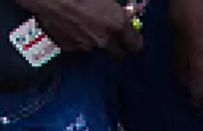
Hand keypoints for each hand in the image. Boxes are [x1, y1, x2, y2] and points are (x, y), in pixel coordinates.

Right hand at [19, 0, 142, 56]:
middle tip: (114, 34)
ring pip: (96, 46)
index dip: (135, 40)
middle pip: (118, 54)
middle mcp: (103, 39)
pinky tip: (70, 21)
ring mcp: (84, 44)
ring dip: (94, 37)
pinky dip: (76, 35)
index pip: (136, 44)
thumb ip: (112, 4)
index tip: (133, 36)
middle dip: (118, 46)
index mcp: (116, 23)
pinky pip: (76, 42)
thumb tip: (117, 7)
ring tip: (85, 20)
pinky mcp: (66, 45)